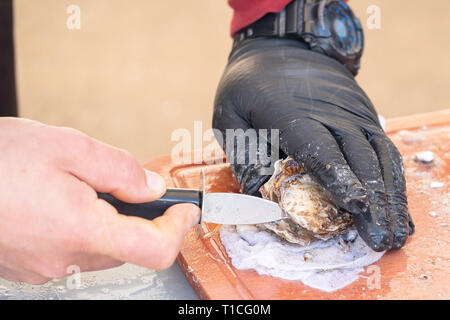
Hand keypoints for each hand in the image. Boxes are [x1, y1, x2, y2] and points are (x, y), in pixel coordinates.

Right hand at [0, 117, 199, 283]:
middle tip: (129, 186)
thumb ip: (120, 170)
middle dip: (138, 217)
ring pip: (99, 248)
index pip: (154, 249)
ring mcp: (43, 267)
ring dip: (105, 220)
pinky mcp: (27, 265)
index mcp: (81, 229)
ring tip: (82, 188)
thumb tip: (151, 186)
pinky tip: (58, 203)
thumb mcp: (68, 147)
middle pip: (127, 246)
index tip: (185, 211)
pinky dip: (78, 228)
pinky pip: (70, 251)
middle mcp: (64, 258)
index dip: (177, 229)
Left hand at [213, 38, 413, 250]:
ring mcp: (351, 112)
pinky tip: (397, 203)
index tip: (357, 205)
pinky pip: (383, 147)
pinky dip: (393, 178)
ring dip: (390, 196)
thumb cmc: (248, 86)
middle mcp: (329, 112)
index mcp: (290, 113)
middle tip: (381, 238)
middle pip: (358, 158)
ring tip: (396, 230)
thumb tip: (259, 196)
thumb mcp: (229, 114)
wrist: (279, 46)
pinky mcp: (364, 113)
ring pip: (378, 156)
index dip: (339, 178)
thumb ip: (244, 154)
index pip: (319, 148)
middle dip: (373, 201)